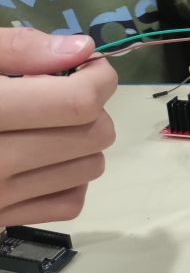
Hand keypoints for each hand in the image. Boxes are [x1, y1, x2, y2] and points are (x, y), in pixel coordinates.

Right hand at [0, 29, 117, 225]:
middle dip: (92, 107)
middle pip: (95, 135)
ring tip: (45, 124)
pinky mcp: (1, 223)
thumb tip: (81, 49)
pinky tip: (39, 158)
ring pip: (91, 169)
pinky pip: (71, 202)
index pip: (78, 103)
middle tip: (59, 93)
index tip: (87, 65)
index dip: (97, 77)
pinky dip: (68, 178)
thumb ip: (16, 49)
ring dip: (83, 141)